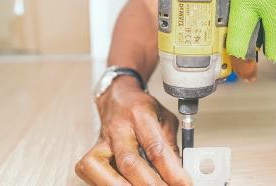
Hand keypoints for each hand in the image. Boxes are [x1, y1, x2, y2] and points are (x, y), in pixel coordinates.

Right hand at [75, 77, 190, 185]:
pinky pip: (93, 173)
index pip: (155, 148)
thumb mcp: (165, 120)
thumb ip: (171, 146)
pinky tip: (126, 185)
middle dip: (149, 184)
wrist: (117, 98)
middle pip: (129, 162)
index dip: (171, 171)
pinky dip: (110, 184)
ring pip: (102, 169)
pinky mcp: (92, 154)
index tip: (184, 184)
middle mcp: (118, 128)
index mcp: (139, 115)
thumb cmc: (141, 109)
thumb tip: (180, 175)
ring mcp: (102, 142)